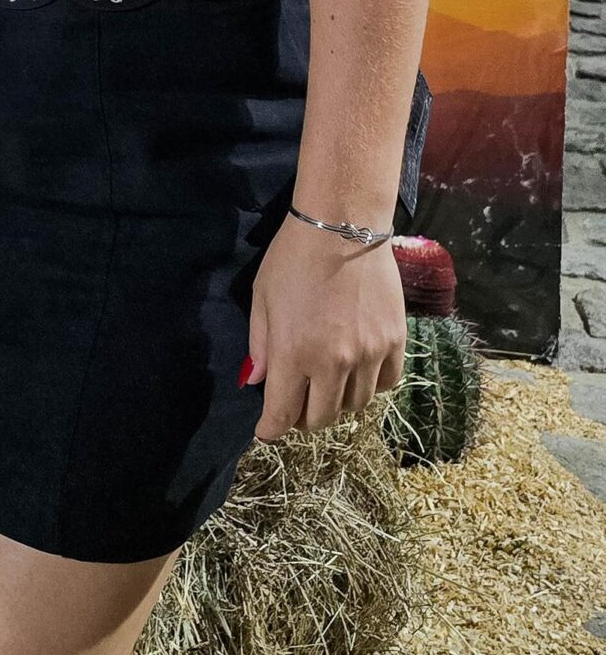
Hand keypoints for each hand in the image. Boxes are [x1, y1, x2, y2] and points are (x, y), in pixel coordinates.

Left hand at [242, 217, 405, 438]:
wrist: (342, 224)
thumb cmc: (292, 258)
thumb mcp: (262, 299)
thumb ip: (261, 346)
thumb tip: (259, 383)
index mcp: (295, 355)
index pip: (283, 415)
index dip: (272, 429)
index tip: (267, 430)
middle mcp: (334, 363)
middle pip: (321, 417)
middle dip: (303, 417)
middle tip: (297, 402)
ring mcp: (369, 354)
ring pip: (356, 405)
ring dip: (337, 401)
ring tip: (327, 383)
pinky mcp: (395, 341)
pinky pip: (386, 383)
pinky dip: (370, 385)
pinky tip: (358, 370)